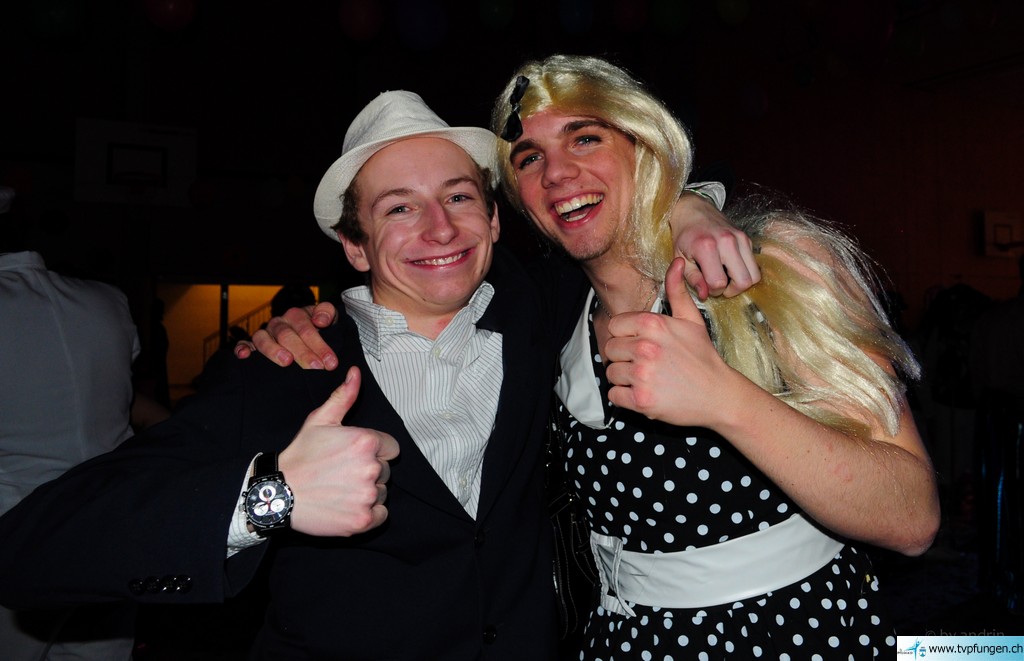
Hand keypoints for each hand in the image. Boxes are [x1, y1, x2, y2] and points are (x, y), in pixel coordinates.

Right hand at [235, 302, 339, 369]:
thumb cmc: (319, 329)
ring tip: (287, 362)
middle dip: (303, 352)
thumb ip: (327, 313)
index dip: (319, 344)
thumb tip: (320, 320)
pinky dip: (242, 348)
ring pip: (263, 338)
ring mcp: (265, 333)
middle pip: (287, 335)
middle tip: (315, 367)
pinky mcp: (252, 344)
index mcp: (297, 315)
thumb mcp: (329, 319)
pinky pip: (244, 344)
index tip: (330, 362)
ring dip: (274, 350)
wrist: (308, 332)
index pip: (307, 328)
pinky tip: (245, 356)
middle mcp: (280, 323)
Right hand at [278, 366, 399, 535]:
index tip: (353, 456)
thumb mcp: (319, 421)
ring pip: (382, 492)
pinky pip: (382, 514)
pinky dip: (369, 513)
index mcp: (366, 441)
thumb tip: (355, 373)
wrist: (279, 494)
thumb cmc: (300, 456)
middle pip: (386, 470)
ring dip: (368, 492)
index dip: (374, 451)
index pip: (391, 447)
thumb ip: (343, 397)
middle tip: (342, 473)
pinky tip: (347, 505)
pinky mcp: (364, 519)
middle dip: (369, 471)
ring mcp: (368, 495)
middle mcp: (371, 468)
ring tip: (341, 489)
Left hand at [604, 257, 736, 427]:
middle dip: (623, 358)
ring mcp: (642, 374)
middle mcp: (645, 347)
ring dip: (624, 378)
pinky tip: (643, 393)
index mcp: (653, 324)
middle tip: (644, 364)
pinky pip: (614, 395)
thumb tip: (677, 263)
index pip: (614, 326)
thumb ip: (677, 291)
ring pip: (611, 372)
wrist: (718, 394)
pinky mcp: (641, 400)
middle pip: (610, 349)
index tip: (639, 344)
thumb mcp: (692, 320)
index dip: (625, 336)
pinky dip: (624, 398)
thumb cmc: (703, 357)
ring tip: (646, 379)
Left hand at [672, 193, 759, 299]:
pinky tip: (730, 268)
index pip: (719, 282)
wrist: (693, 210)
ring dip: (741, 282)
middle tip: (720, 286)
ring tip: (726, 278)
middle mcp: (727, 241)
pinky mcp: (747, 238)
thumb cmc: (684, 236)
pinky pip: (754, 265)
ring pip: (754, 275)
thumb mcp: (680, 258)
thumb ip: (692, 279)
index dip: (713, 290)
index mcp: (706, 247)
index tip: (706, 286)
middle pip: (744, 281)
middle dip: (732, 290)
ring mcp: (740, 238)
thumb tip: (705, 295)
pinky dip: (745, 272)